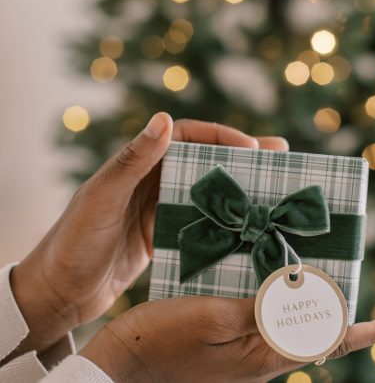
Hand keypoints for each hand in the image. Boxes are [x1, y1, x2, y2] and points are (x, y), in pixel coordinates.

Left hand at [11, 114, 287, 354]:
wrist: (60, 291)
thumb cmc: (74, 239)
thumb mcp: (103, 196)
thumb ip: (133, 159)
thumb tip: (164, 117)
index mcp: (140, 162)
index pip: (188, 136)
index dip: (222, 136)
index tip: (252, 148)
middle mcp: (154, 179)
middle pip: (206, 160)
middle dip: (243, 156)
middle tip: (281, 155)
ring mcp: (162, 207)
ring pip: (208, 190)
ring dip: (240, 187)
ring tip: (276, 185)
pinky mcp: (165, 234)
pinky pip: (202, 220)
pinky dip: (225, 219)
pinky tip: (250, 225)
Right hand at [80, 296, 374, 381]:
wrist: (123, 367)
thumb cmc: (164, 339)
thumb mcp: (215, 317)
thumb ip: (264, 309)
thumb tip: (306, 296)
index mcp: (263, 355)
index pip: (327, 341)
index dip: (366, 333)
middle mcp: (260, 362)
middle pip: (312, 334)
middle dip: (337, 312)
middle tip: (349, 279)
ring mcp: (243, 360)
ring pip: (288, 330)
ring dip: (306, 306)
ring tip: (312, 277)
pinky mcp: (226, 353)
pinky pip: (263, 327)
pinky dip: (276, 306)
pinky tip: (267, 286)